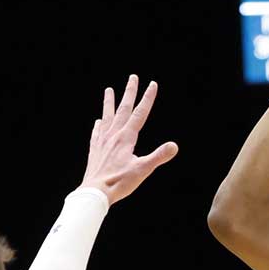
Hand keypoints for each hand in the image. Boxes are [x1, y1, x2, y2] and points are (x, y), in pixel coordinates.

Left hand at [81, 75, 177, 204]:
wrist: (94, 192)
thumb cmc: (119, 182)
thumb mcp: (143, 170)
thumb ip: (159, 156)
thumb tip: (174, 146)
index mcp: (126, 138)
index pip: (140, 113)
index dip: (147, 98)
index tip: (152, 84)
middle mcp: (113, 135)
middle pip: (123, 109)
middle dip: (129, 92)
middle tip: (133, 77)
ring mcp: (103, 141)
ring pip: (108, 116)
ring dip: (110, 102)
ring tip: (109, 90)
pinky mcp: (95, 150)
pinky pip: (97, 132)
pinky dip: (99, 124)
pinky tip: (99, 122)